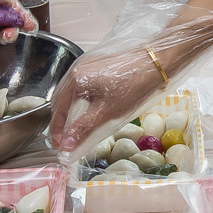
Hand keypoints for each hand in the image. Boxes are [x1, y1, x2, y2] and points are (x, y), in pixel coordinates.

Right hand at [45, 50, 162, 151]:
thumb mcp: (105, 113)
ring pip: (70, 93)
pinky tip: (87, 110)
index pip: (58, 109)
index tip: (60, 146)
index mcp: (75, 79)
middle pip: (60, 100)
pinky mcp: (96, 66)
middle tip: (65, 140)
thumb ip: (82, 129)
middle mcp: (76, 69)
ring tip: (75, 128)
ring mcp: (86, 65)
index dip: (57, 130)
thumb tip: (65, 147)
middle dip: (61, 121)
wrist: (154, 65)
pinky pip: (81, 86)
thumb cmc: (132, 87)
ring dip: (70, 111)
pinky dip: (79, 101)